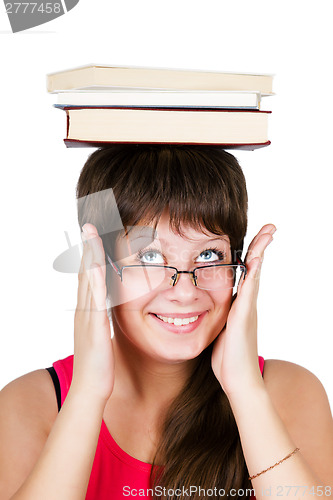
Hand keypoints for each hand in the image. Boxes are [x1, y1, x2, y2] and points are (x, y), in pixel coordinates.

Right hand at [71, 223, 114, 403]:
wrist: (90, 389)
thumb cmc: (99, 365)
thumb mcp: (101, 337)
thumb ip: (101, 321)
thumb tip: (105, 311)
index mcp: (88, 311)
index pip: (89, 276)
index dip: (91, 255)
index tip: (94, 235)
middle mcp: (85, 310)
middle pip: (85, 272)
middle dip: (87, 247)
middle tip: (89, 224)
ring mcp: (87, 317)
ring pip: (87, 280)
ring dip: (89, 256)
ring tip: (90, 234)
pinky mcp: (94, 327)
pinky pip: (94, 299)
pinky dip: (94, 280)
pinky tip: (96, 265)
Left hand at [211, 224, 275, 397]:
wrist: (238, 380)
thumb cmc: (227, 358)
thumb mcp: (219, 330)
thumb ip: (217, 317)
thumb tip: (204, 310)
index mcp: (238, 304)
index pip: (245, 272)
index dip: (249, 254)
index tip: (254, 237)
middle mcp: (245, 303)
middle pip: (254, 268)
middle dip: (261, 246)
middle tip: (270, 227)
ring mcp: (247, 309)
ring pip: (254, 274)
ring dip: (260, 252)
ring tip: (267, 234)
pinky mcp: (243, 318)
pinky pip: (249, 291)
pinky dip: (253, 274)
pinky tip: (256, 259)